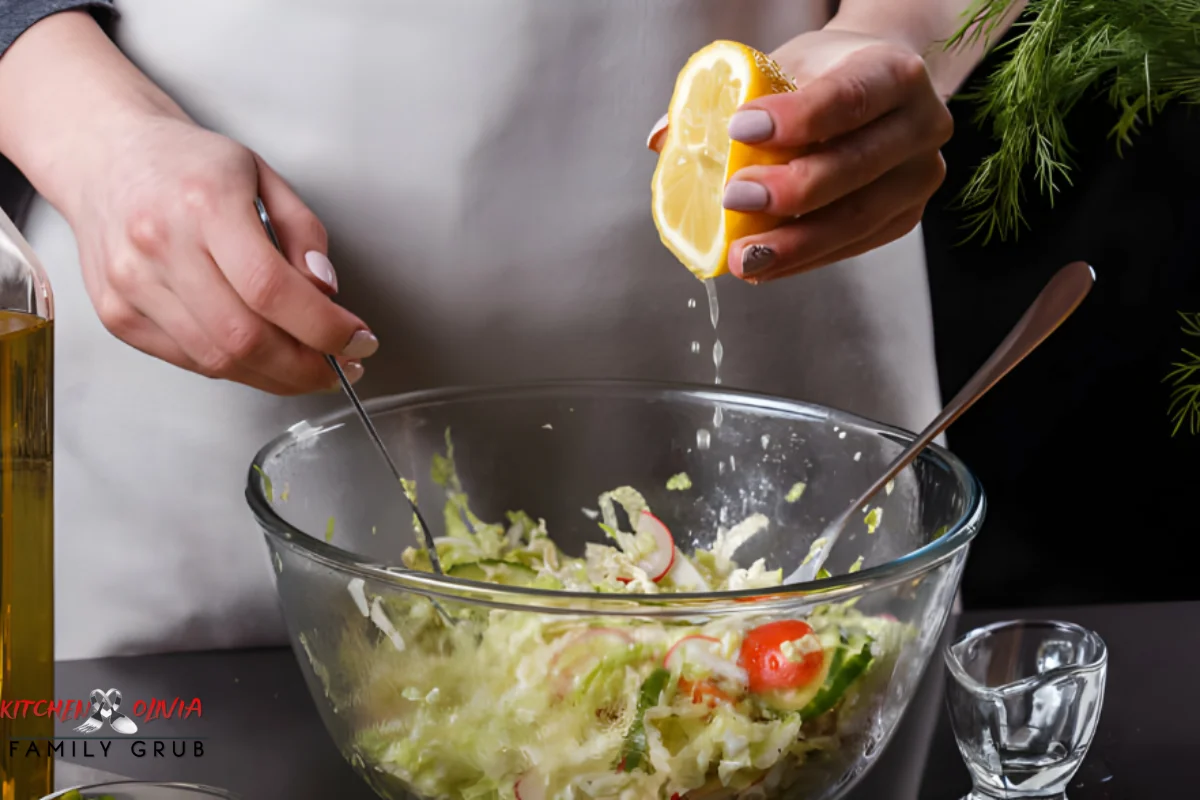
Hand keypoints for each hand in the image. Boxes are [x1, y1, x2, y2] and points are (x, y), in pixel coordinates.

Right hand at [62, 111, 376, 394]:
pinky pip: (189, 360)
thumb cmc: (186, 163)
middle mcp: (160, 245)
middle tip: (342, 366)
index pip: (272, 289)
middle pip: (245, 336)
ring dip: (276, 377)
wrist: (106, 155)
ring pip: (217, 360)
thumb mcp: (262, 175)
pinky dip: (235, 368)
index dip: (325, 328)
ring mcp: (132, 284)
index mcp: (204, 203)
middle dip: (307, 367)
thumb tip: (326, 293)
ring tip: (309, 367)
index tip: (358, 341)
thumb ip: (303, 234)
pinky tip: (261, 356)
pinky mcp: (117, 313)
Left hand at [650, 30, 951, 282]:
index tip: (740, 130)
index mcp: (895, 71)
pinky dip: (805, 259)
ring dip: (797, 243)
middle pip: (858, 166)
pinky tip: (764, 267)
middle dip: (792, 190)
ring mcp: (918, 176)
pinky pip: (853, 245)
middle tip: (735, 199)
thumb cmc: (822, 75)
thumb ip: (724, 98)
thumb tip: (662, 140)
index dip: (798, 119)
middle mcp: (922, 124)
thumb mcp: (780, 68)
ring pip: (859, 218)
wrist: (877, 91)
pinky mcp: (904, 216)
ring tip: (743, 257)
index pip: (850, 98)